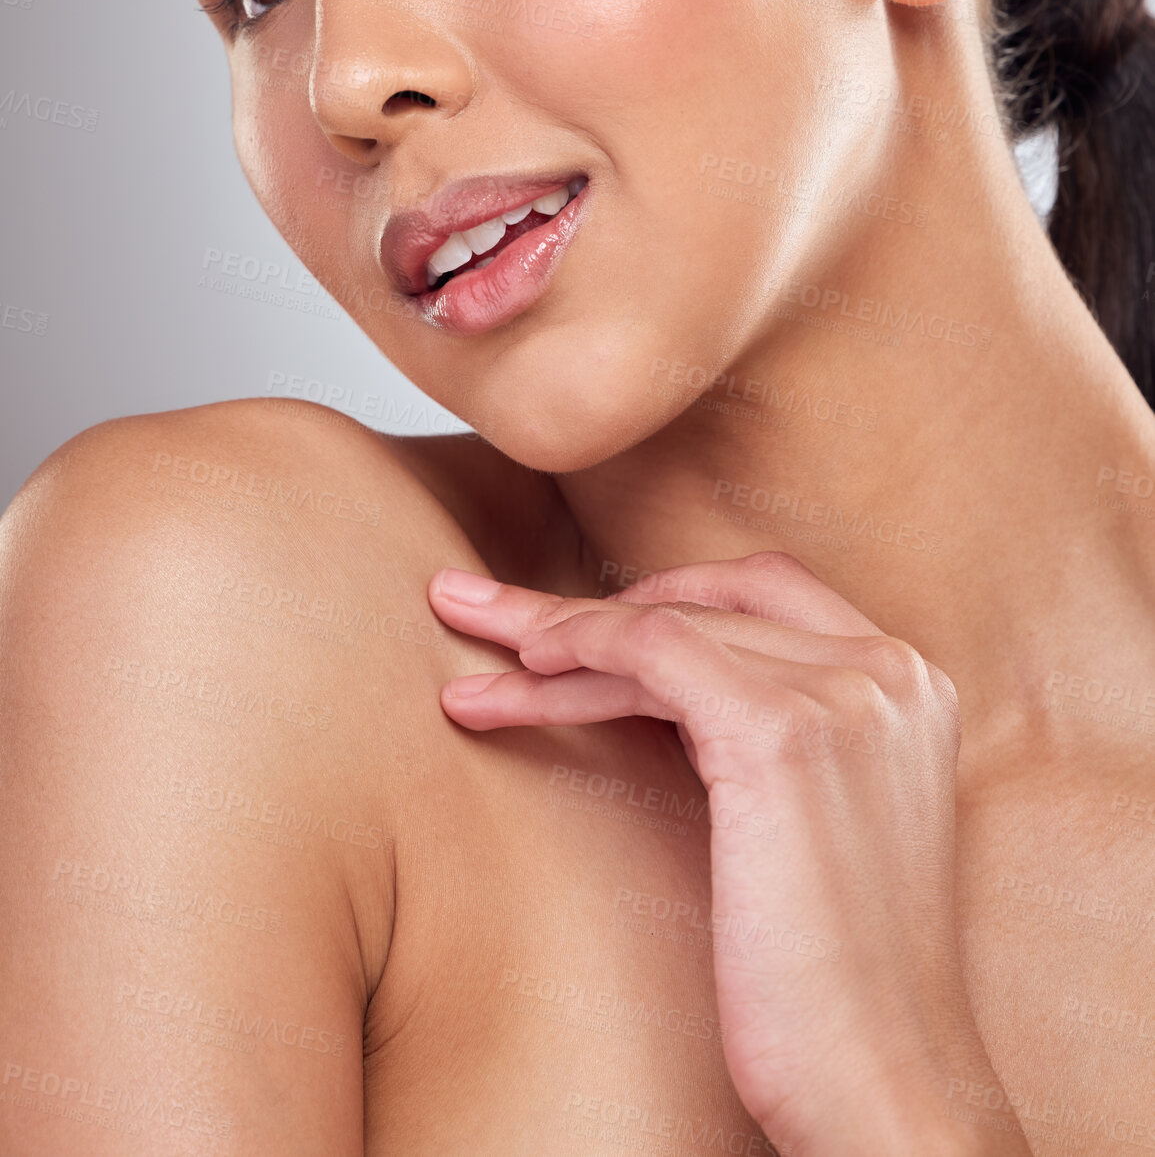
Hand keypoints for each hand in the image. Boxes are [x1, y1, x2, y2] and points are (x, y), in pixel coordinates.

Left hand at [428, 551, 1029, 1156]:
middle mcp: (890, 669)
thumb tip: (656, 692)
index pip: (767, 594)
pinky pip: (653, 650)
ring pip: (665, 626)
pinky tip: (518, 676)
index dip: (665, 594)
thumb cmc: (840, 980)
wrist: (887, 1083)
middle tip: (478, 607)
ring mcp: (844, 692)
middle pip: (708, 601)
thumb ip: (778, 739)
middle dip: (584, 605)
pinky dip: (577, 651)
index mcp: (912, 685)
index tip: (576, 625)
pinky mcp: (782, 732)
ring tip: (465, 658)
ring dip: (550, 636)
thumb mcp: (823, 823)